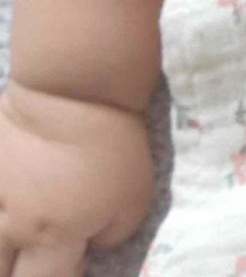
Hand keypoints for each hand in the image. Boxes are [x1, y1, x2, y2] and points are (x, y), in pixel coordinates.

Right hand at [0, 81, 154, 275]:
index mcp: (52, 239)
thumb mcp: (134, 198)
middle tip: (31, 258)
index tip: (66, 266)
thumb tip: (90, 245)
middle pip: (0, 274)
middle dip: (14, 272)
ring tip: (13, 239)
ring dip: (1, 246)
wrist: (72, 86)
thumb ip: (110, 235)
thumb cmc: (112, 143)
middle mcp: (11, 228)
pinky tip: (2, 200)